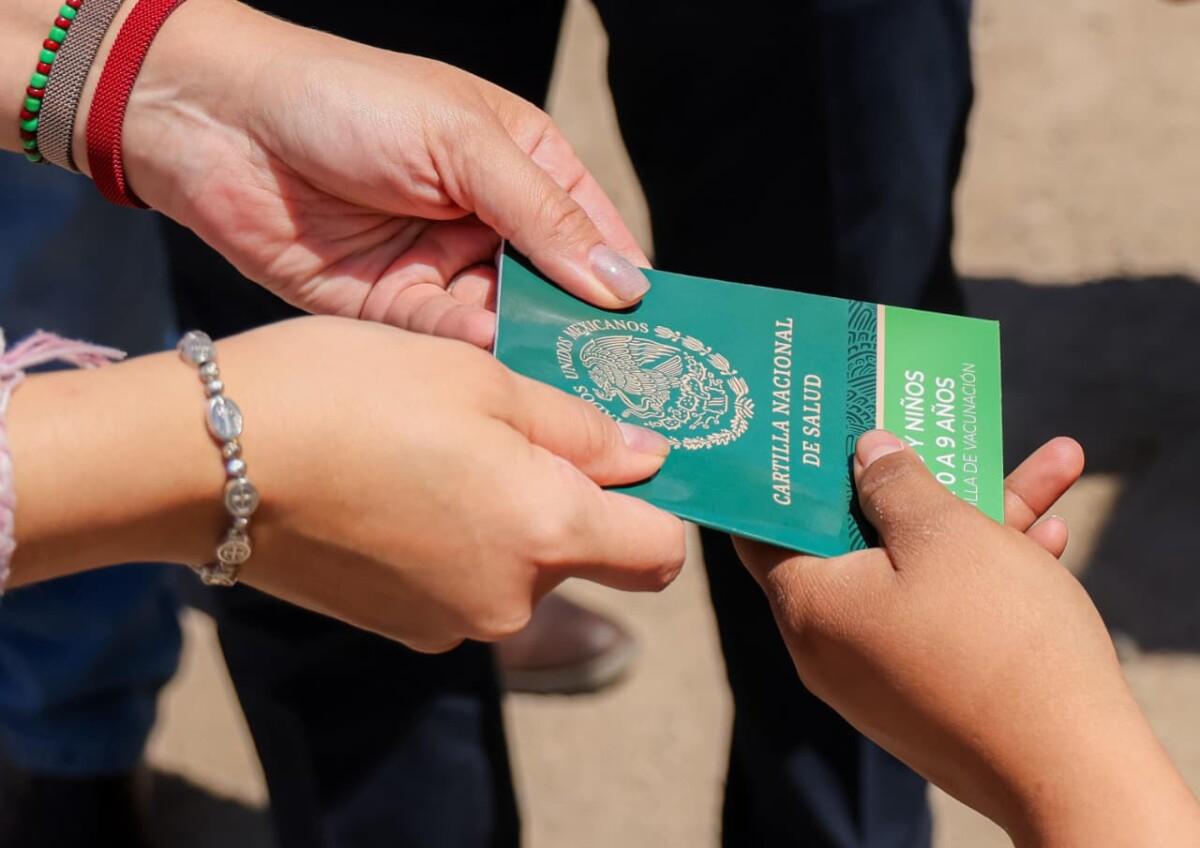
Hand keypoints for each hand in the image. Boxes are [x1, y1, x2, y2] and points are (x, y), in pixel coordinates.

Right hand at [9, 317, 684, 651]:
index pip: (661, 552)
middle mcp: (508, 598)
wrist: (206, 460)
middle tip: (511, 426)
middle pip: (584, 557)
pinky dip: (452, 540)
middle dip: (568, 499)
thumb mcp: (480, 379)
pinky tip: (398, 485)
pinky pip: (460, 582)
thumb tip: (649, 458)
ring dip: (504, 515)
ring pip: (517, 566)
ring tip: (437, 448)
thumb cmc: (349, 393)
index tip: (627, 455)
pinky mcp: (396, 626)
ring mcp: (448, 622)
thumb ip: (579, 429)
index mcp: (545, 532)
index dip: (659, 504)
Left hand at [86, 0, 650, 347]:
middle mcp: (492, 229)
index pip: (598, 241)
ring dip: (537, 363)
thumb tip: (624, 285)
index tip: (669, 347)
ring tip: (580, 405)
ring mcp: (444, 274)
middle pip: (559, 299)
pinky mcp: (394, 314)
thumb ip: (544, 216)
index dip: (631, 291)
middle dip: (588, 341)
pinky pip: (448, 349)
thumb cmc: (348, 101)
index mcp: (525, 172)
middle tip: (632, 396)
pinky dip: (474, 366)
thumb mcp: (463, 143)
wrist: (218, 124)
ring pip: (509, 333)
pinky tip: (504, 388)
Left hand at [737, 432, 1199, 844]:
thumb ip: (895, 483)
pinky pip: (946, 617)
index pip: (764, 529)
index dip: (788, 477)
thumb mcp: (943, 533)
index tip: (813, 434)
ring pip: (919, 573)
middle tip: (934, 430)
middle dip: (913, 482)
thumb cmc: (996, 638)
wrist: (1074, 772)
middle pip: (859, 542)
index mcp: (808, 603)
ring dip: (979, 519)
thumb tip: (866, 454)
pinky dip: (988, 575)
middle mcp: (831, 645)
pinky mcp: (931, 697)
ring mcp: (882, 676)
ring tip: (1052, 465)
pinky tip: (1051, 534)